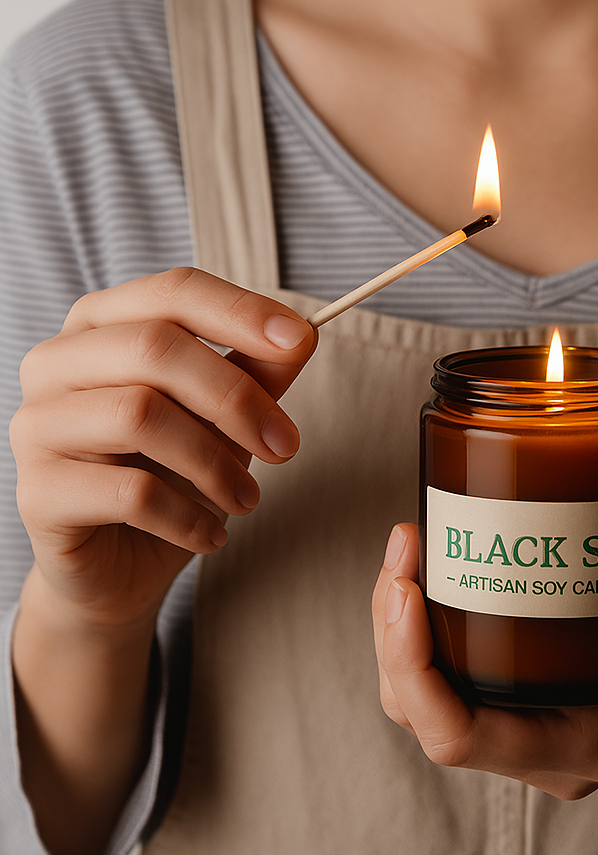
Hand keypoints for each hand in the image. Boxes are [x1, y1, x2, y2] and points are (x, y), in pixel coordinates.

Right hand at [10, 267, 316, 632]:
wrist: (119, 562)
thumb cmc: (172, 471)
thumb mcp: (225, 414)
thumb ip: (258, 370)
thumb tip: (303, 333)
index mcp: (102, 324)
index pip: (173, 292)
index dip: (241, 311)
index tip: (302, 340)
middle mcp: (56, 362)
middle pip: (154, 348)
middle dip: (236, 397)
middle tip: (286, 445)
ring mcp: (37, 426)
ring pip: (139, 414)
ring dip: (215, 463)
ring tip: (248, 498)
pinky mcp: (37, 494)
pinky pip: (129, 493)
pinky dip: (188, 515)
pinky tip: (211, 534)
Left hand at [372, 524, 597, 799]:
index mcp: (596, 742)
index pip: (467, 738)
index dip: (415, 670)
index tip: (407, 585)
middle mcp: (551, 744)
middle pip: (429, 719)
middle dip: (392, 637)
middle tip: (404, 544)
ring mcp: (533, 717)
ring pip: (424, 699)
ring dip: (396, 627)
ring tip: (409, 546)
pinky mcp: (525, 683)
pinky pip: (446, 669)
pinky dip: (421, 621)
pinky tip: (430, 562)